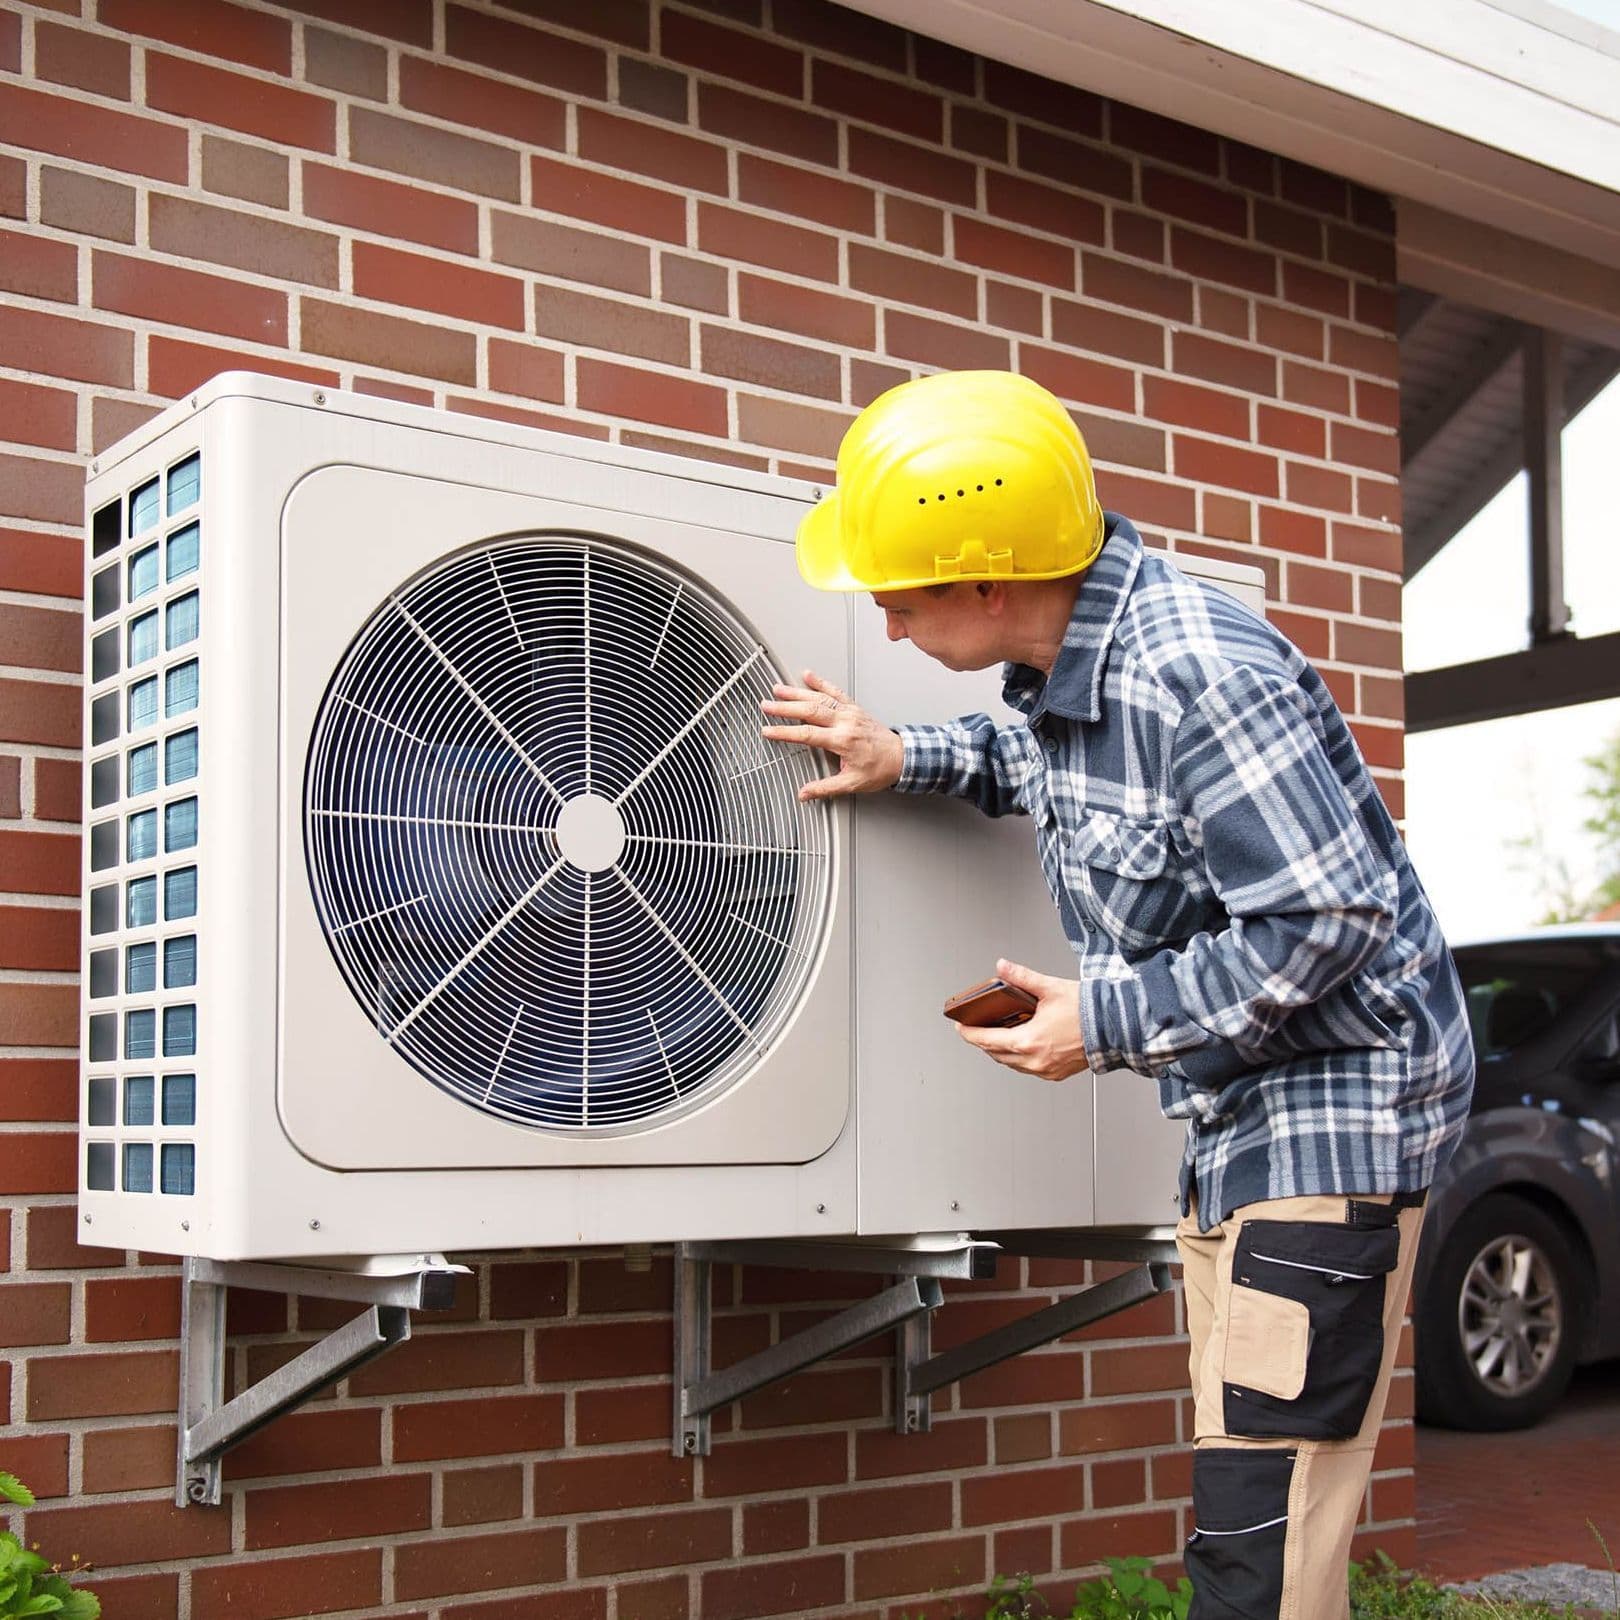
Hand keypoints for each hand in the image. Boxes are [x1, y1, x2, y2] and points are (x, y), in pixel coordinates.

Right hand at [761, 670, 903, 801]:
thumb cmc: (880, 769)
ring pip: (819, 698)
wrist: (902, 757)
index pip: (807, 734)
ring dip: (797, 692)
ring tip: (778, 689)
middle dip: (785, 707)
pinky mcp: (854, 708)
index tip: (768, 731)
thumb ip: (825, 788)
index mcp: (842, 741)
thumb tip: (804, 794)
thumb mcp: (851, 783)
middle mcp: (845, 722)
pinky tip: (808, 675)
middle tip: (766, 705)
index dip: (785, 732)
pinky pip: (835, 692)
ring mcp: (850, 713)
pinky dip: (820, 682)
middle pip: (809, 711)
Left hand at [954, 958, 1089, 1081]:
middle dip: (984, 1041)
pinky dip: (1020, 1057)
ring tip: (999, 1033)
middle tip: (977, 1028)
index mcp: (1028, 1041)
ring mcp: (1046, 1070)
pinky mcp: (1057, 1073)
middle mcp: (1035, 1061)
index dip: (970, 1034)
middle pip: (996, 1054)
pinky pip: (1028, 1068)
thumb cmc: (1088, 1011)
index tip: (960, 1027)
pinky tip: (1023, 1042)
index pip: (986, 1041)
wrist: (1116, 1028)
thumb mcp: (1050, 988)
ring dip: (1001, 1050)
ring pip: (1012, 1063)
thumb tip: (1003, 966)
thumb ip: (1022, 977)